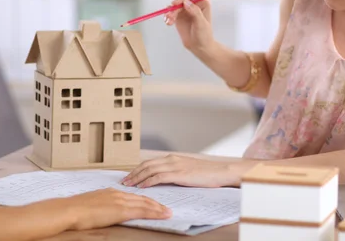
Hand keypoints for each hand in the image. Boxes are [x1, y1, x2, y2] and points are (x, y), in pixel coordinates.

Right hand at [62, 188, 171, 230]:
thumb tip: (106, 211)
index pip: (133, 196)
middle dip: (156, 204)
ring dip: (158, 208)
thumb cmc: (76, 211)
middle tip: (166, 208)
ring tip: (168, 212)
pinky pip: (142, 210)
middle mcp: (118, 194)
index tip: (153, 203)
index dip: (145, 200)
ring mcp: (121, 201)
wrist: (70, 210)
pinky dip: (154, 212)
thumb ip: (102, 206)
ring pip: (145, 203)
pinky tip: (162, 215)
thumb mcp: (92, 205)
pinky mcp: (121, 210)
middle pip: (142, 198)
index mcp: (112, 193)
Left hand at [121, 155, 240, 187]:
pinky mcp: (179, 174)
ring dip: (137, 178)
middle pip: (146, 165)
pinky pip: (159, 177)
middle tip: (124, 181)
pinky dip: (148, 181)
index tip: (130, 175)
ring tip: (129, 184)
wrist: (220, 171)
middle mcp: (172, 159)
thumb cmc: (207, 173)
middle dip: (133, 173)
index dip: (138, 169)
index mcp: (173, 158)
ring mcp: (175, 166)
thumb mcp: (188, 170)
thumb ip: (175, 172)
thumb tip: (164, 179)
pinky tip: (142, 186)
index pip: (150, 162)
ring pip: (150, 170)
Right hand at [164, 0, 213, 52]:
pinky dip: (168, 16)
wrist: (199, 47)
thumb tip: (186, 2)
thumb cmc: (204, 35)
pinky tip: (168, 22)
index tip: (177, 3)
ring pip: (175, 6)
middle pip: (181, 0)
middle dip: (174, 7)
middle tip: (170, 14)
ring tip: (169, 21)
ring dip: (170, 12)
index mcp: (203, 3)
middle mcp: (194, 4)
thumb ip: (195, 12)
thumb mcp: (201, 24)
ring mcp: (186, 10)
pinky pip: (171, 13)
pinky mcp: (179, 16)